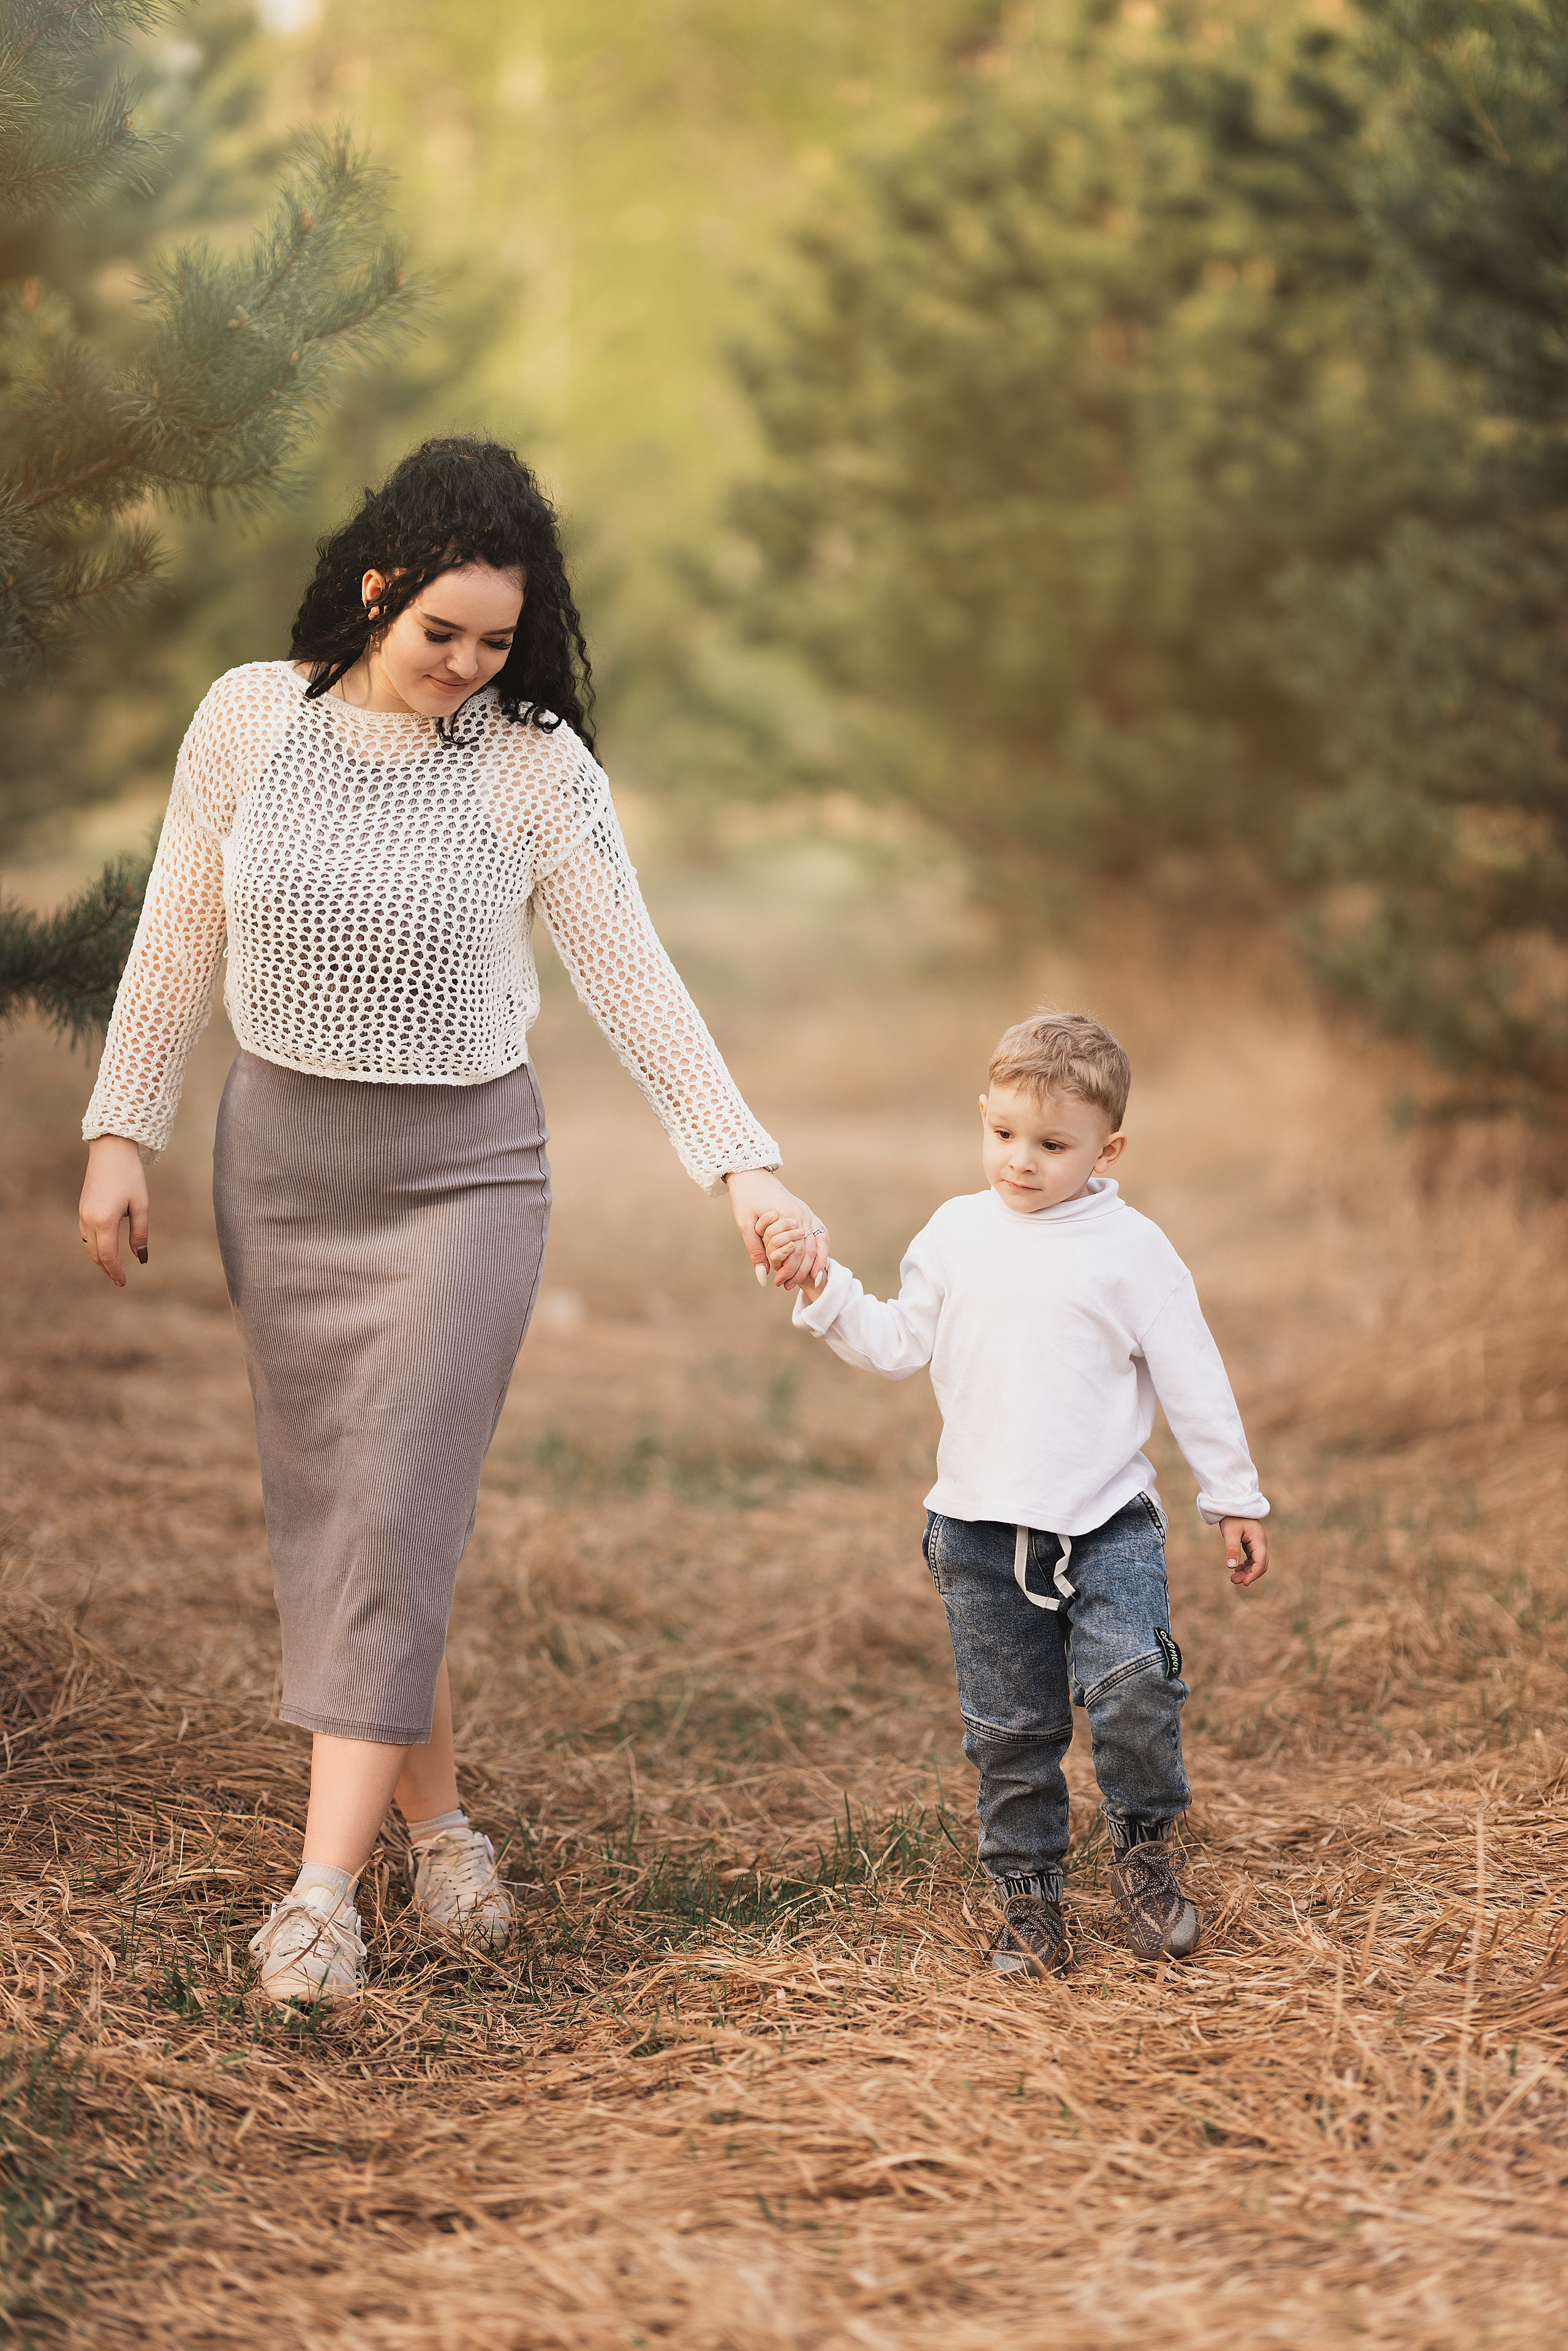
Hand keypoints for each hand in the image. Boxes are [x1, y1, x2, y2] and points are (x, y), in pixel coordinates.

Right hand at [79, 1136, 148, 1288]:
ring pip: (88, 1245)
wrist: (110, 1150)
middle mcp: (89, 1220)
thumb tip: (141, 1258)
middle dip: (107, 1269)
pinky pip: (85, 1234)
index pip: (108, 1256)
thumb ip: (140, 1233)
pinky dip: (94, 1246)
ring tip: (112, 1268)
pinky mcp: (82, 1207)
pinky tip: (103, 1247)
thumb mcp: (141, 1205)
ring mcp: (83, 1213)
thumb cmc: (130, 1176)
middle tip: (119, 1281)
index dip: (116, 1272)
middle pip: (95, 1254)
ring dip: (99, 1258)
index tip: (123, 1283)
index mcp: (104, 1221)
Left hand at [724, 1169, 828, 1291]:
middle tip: (786, 1286)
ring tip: (806, 1281)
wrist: (752, 1175)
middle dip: (799, 1271)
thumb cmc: (745, 1199)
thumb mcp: (745, 1225)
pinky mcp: (807, 1212)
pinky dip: (822, 1250)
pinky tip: (817, 1265)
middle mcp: (800, 1214)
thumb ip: (755, 1251)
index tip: (778, 1283)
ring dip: (814, 1264)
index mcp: (785, 1216)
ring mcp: (807, 1212)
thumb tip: (762, 1278)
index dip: (788, 1270)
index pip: (794, 1251)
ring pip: (819, 1243)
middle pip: (808, 1250)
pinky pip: (822, 1234)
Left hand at [1222, 1517, 1268, 1586]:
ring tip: (1233, 1578)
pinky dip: (1246, 1565)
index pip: (1261, 1562)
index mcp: (1259, 1540)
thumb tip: (1231, 1567)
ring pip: (1257, 1562)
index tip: (1244, 1583)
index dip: (1254, 1574)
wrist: (1233, 1503)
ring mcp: (1257, 1543)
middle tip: (1234, 1581)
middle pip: (1261, 1565)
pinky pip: (1252, 1558)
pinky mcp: (1252, 1543)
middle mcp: (1261, 1543)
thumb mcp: (1230, 1533)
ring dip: (1248, 1571)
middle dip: (1250, 1575)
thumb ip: (1231, 1549)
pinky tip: (1236, 1568)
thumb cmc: (1232, 1517)